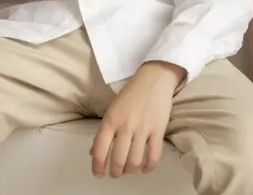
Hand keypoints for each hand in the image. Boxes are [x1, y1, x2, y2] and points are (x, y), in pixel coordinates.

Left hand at [90, 61, 182, 177]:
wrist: (154, 77)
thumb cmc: (131, 92)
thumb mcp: (112, 109)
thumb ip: (104, 131)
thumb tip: (93, 152)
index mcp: (111, 119)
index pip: (100, 149)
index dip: (97, 166)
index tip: (98, 174)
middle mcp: (126, 126)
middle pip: (119, 159)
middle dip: (115, 172)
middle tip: (115, 173)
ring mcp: (143, 129)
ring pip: (135, 161)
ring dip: (131, 170)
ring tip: (129, 169)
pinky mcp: (158, 130)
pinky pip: (154, 156)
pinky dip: (148, 167)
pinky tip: (144, 168)